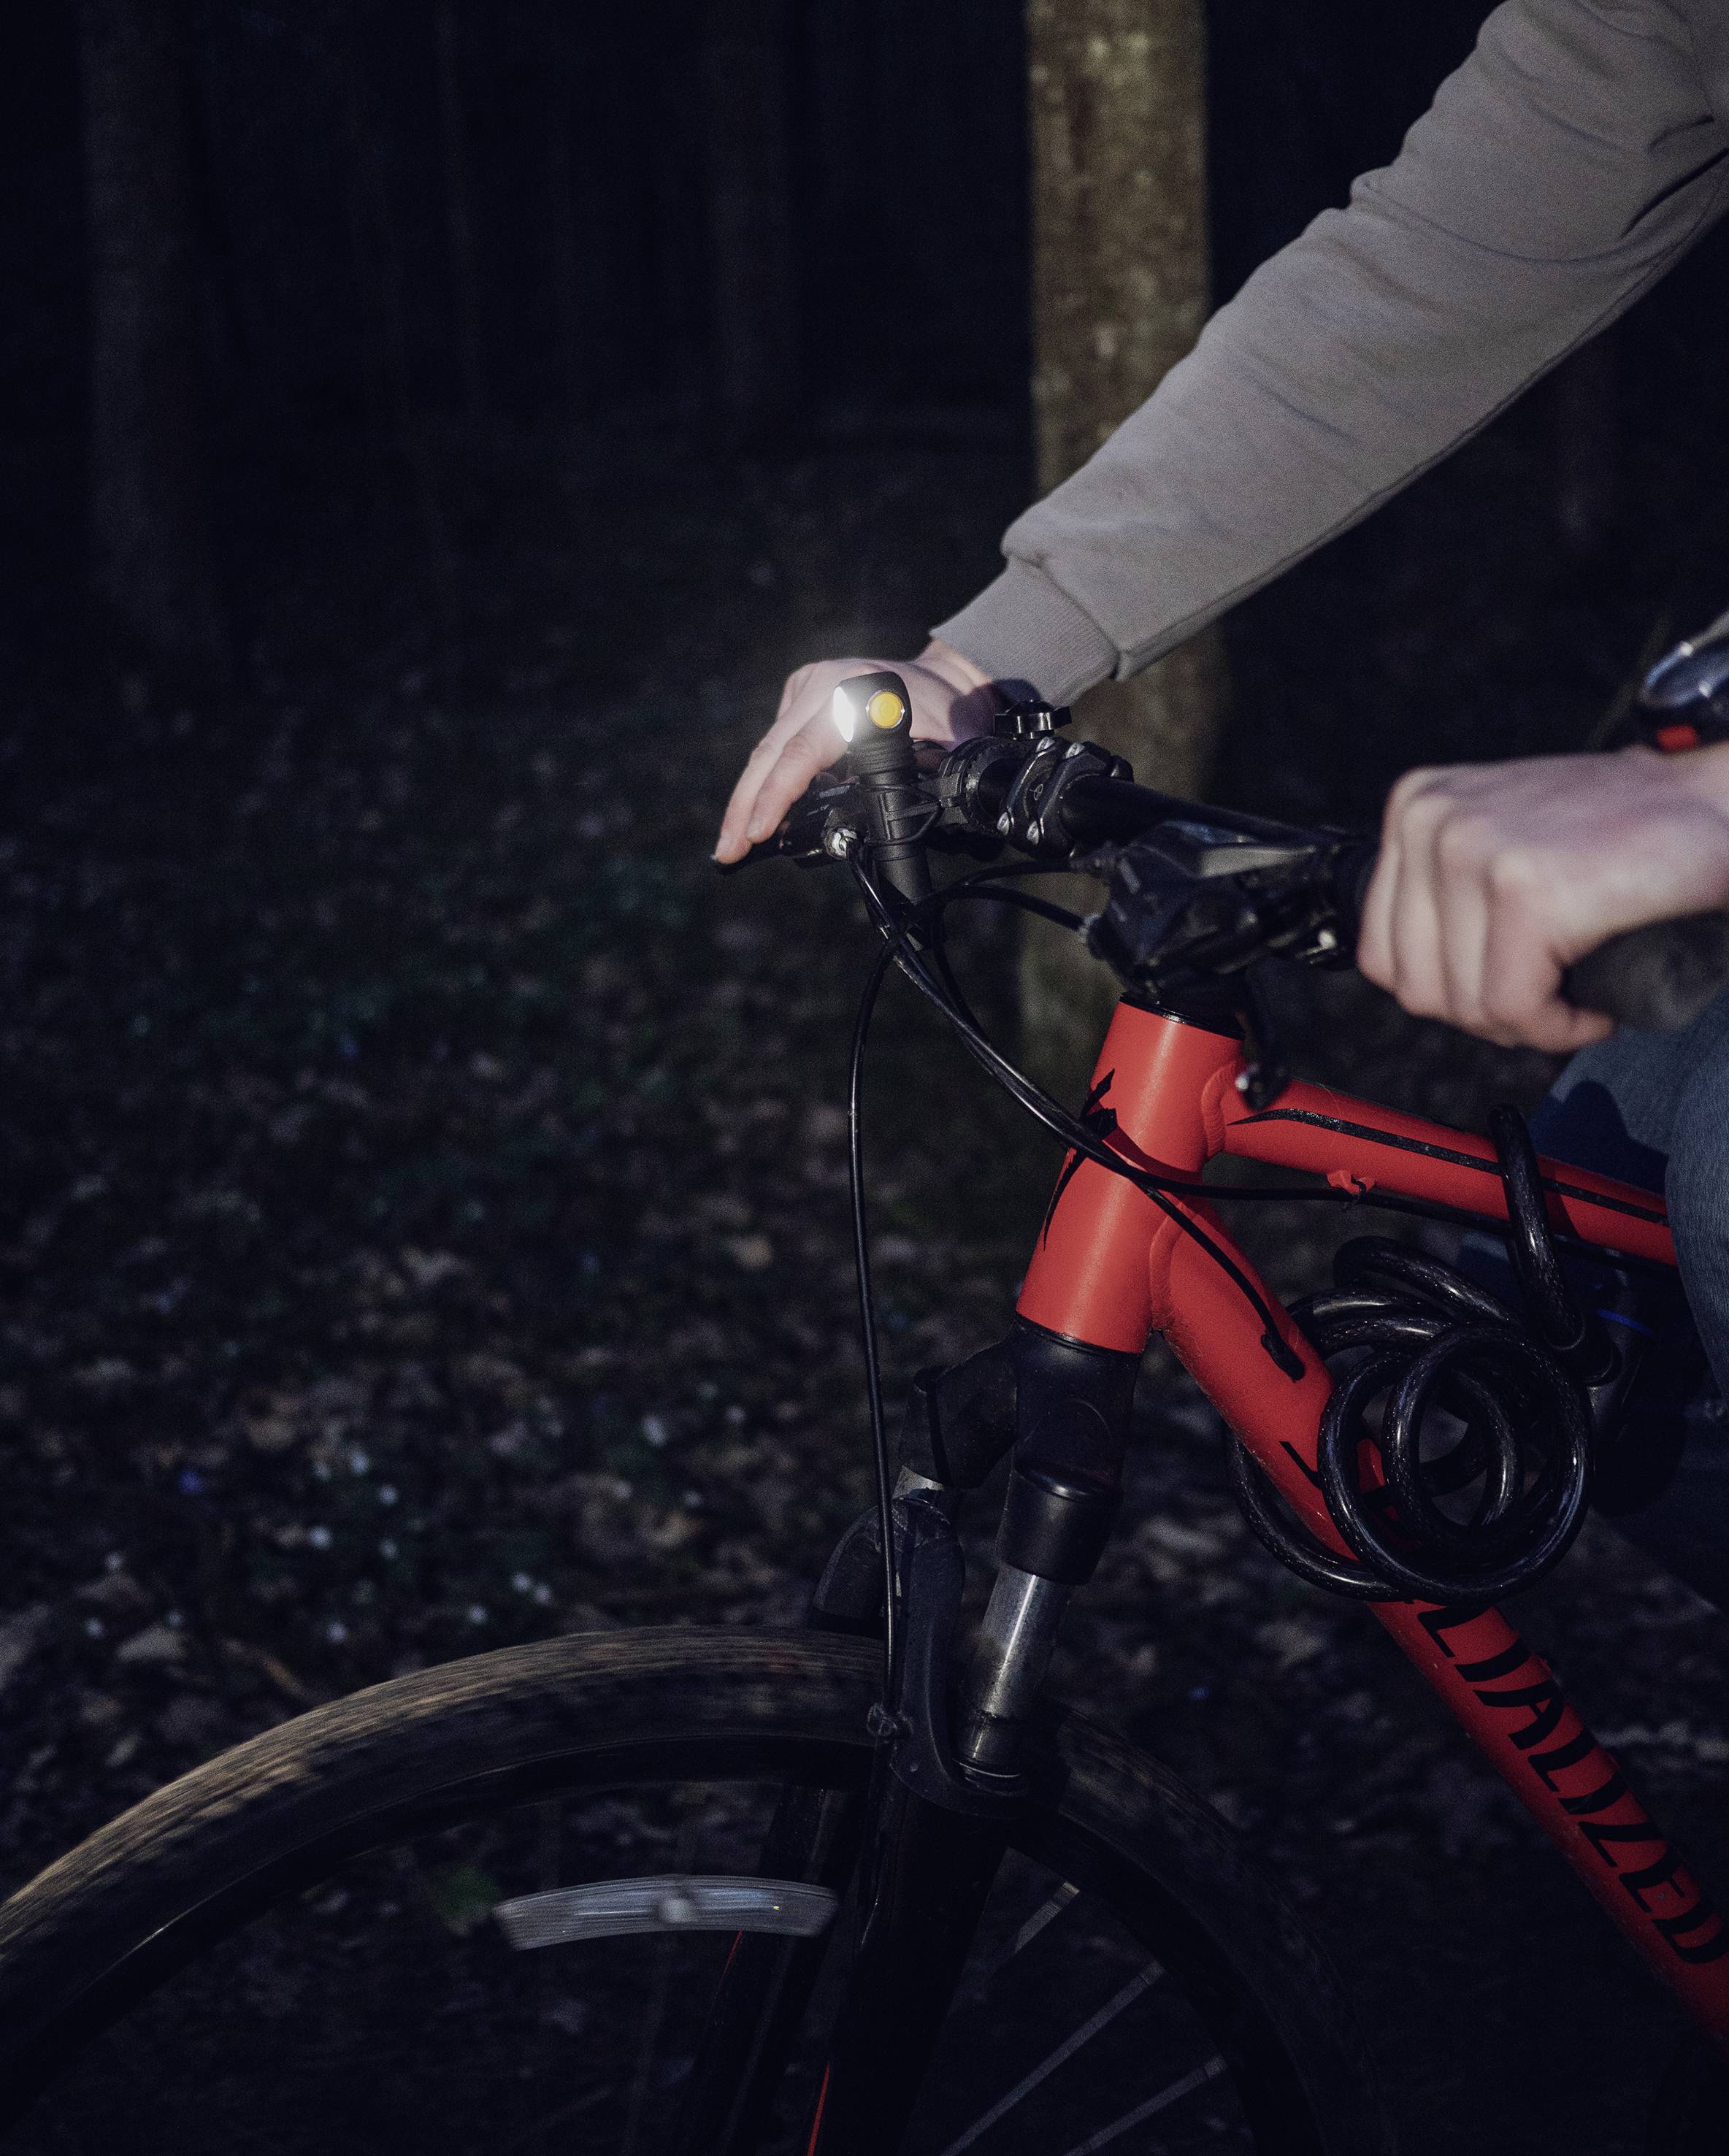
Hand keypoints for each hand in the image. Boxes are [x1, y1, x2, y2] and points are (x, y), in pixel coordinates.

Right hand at [714, 639, 999, 862]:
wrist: (948, 679)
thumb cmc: (952, 719)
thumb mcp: (945, 753)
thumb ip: (916, 782)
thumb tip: (879, 824)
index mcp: (858, 693)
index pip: (803, 752)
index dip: (777, 796)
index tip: (758, 834)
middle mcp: (827, 682)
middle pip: (772, 752)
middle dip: (746, 808)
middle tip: (727, 852)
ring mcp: (811, 681)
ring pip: (768, 748)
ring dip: (749, 799)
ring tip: (733, 844)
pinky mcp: (803, 688)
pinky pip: (779, 739)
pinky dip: (767, 779)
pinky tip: (757, 815)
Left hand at [1358, 744, 1728, 1051]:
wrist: (1716, 805)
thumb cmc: (1626, 834)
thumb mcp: (1504, 842)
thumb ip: (1445, 896)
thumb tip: (1411, 983)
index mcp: (1416, 807)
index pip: (1383, 954)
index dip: (1452, 993)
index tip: (1513, 985)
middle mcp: (1429, 819)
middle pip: (1415, 986)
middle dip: (1488, 1015)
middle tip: (1550, 998)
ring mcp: (1469, 850)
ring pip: (1461, 1005)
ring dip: (1527, 1024)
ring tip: (1574, 994)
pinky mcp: (1523, 890)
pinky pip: (1512, 1008)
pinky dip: (1559, 1028)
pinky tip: (1593, 1006)